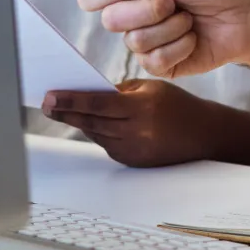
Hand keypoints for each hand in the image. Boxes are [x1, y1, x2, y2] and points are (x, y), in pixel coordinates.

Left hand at [40, 80, 249, 168]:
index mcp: (140, 108)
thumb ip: (119, 91)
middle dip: (65, 112)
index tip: (49, 96)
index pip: (96, 103)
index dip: (70, 100)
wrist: (203, 135)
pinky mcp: (132, 162)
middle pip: (90, 121)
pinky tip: (89, 122)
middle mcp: (135, 132)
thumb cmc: (177, 105)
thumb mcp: (150, 88)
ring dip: (79, 121)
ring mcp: (133, 150)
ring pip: (95, 133)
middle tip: (46, 104)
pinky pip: (106, 144)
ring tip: (61, 109)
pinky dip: (97, 132)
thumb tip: (88, 94)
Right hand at [77, 0, 249, 77]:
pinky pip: (153, 60)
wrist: (248, 14)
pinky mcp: (163, 64)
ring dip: (169, 26)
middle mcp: (134, 15)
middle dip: (145, 10)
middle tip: (173, 2)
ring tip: (190, 18)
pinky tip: (194, 37)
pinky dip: (179, 45)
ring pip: (133, 41)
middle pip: (109, 20)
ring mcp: (148, 41)